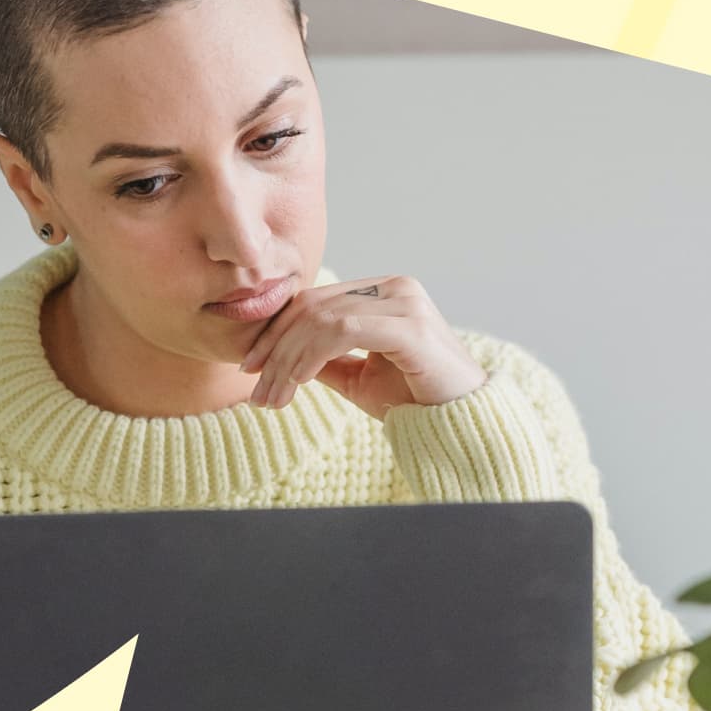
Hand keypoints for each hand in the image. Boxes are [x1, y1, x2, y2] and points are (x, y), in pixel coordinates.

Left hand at [240, 275, 487, 418]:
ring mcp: (404, 302)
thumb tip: (282, 357)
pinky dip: (312, 356)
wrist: (459, 424)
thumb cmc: (414, 400)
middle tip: (256, 390)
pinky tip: (299, 382)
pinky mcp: (410, 326)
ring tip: (273, 397)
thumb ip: (325, 360)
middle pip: (313, 307)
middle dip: (276, 350)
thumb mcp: (358, 377)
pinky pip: (343, 331)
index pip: (315, 301)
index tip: (251, 368)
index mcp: (384, 292)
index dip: (276, 333)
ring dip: (288, 360)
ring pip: (322, 319)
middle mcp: (395, 287)